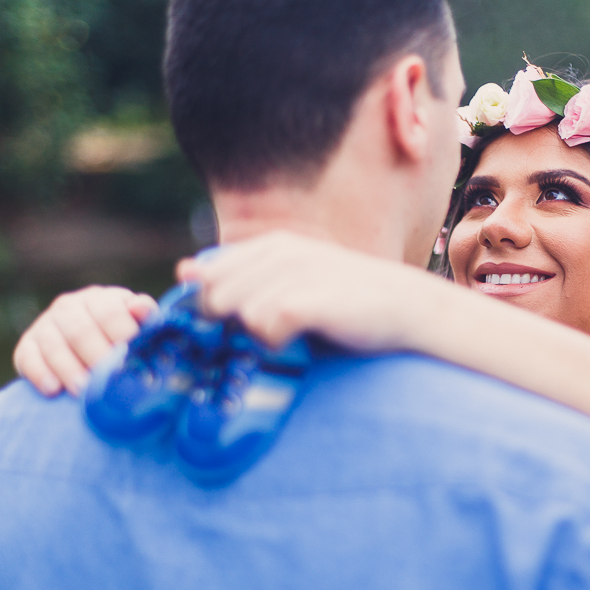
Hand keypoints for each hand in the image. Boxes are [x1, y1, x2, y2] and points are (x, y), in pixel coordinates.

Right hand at [13, 286, 158, 396]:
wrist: (85, 346)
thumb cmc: (120, 336)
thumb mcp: (136, 324)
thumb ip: (145, 317)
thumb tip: (141, 308)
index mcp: (100, 299)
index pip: (110, 313)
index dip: (122, 336)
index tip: (131, 359)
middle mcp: (70, 306)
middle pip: (81, 331)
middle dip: (95, 357)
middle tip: (107, 381)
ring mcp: (46, 324)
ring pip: (54, 345)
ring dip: (69, 369)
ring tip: (82, 391)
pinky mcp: (27, 345)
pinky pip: (28, 357)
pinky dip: (40, 373)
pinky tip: (52, 389)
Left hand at [176, 231, 441, 351]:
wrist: (405, 308)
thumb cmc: (346, 299)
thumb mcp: (291, 277)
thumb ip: (238, 275)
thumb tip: (184, 271)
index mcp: (272, 246)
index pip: (209, 277)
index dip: (210, 308)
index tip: (233, 328)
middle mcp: (279, 254)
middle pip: (215, 299)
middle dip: (229, 325)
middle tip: (268, 336)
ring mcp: (294, 275)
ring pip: (238, 316)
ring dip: (257, 336)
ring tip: (291, 336)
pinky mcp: (306, 302)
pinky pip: (263, 329)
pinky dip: (276, 343)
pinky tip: (300, 341)